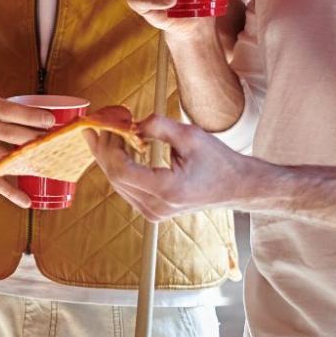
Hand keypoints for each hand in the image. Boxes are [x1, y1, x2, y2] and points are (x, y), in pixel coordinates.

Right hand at [0, 94, 60, 207]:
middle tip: (56, 143)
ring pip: (3, 159)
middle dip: (34, 139)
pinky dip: (11, 193)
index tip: (51, 121)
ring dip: (28, 164)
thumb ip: (13, 111)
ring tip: (49, 168)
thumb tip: (52, 122)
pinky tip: (26, 201)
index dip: (30, 116)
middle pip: (9, 134)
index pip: (8, 111)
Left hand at [86, 115, 249, 221]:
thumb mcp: (190, 136)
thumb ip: (158, 126)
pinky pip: (127, 189)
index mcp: (167, 190)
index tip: (110, 127)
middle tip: (98, 127)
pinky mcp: (153, 211)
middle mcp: (157, 207)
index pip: (122, 171)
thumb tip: (131, 124)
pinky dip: (119, 168)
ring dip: (108, 159)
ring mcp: (154, 213)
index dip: (110, 148)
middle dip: (104, 151)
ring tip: (102, 135)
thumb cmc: (218, 161)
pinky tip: (116, 150)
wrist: (236, 186)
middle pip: (116, 178)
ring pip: (118, 185)